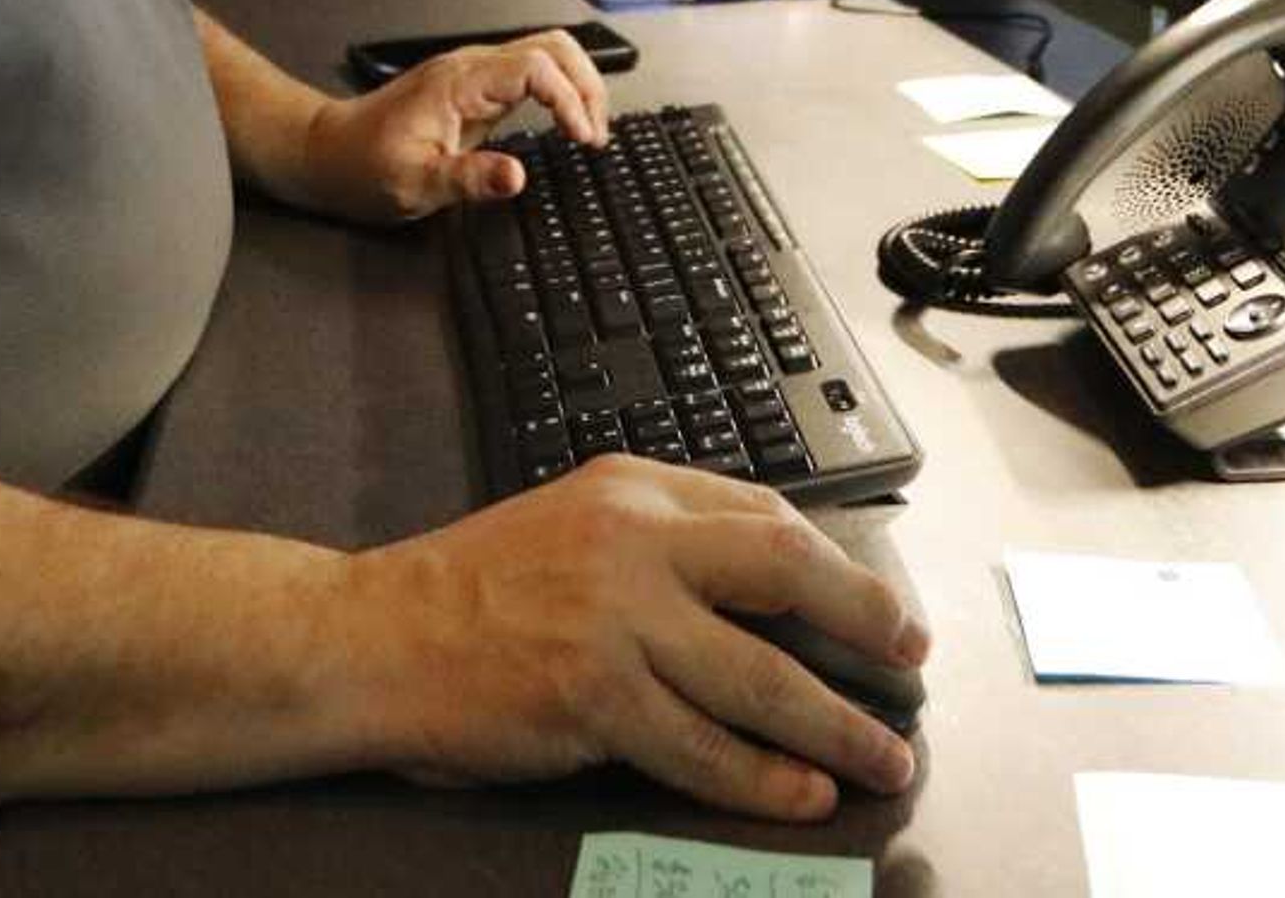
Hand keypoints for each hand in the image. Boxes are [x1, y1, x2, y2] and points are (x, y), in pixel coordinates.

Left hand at [301, 28, 608, 222]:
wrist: (328, 153)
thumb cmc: (362, 167)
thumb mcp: (413, 184)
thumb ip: (468, 179)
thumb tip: (517, 177)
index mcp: (460, 82)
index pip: (537, 65)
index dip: (570, 98)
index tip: (582, 140)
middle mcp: (472, 68)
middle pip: (553, 47)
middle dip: (587, 85)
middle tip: (596, 135)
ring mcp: (476, 75)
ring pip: (547, 53)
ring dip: (578, 84)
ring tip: (590, 130)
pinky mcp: (477, 89)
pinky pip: (532, 73)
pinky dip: (561, 91)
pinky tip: (566, 123)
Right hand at [346, 459, 925, 817]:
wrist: (371, 637)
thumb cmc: (469, 588)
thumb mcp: (571, 519)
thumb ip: (659, 537)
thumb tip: (764, 587)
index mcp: (634, 490)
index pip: (765, 514)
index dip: (836, 567)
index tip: (877, 607)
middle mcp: (634, 543)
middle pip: (785, 572)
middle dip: (865, 619)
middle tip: (912, 660)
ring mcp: (616, 622)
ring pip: (760, 677)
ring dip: (837, 725)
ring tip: (884, 758)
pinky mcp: (595, 699)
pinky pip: (703, 747)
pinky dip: (763, 777)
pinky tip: (801, 794)